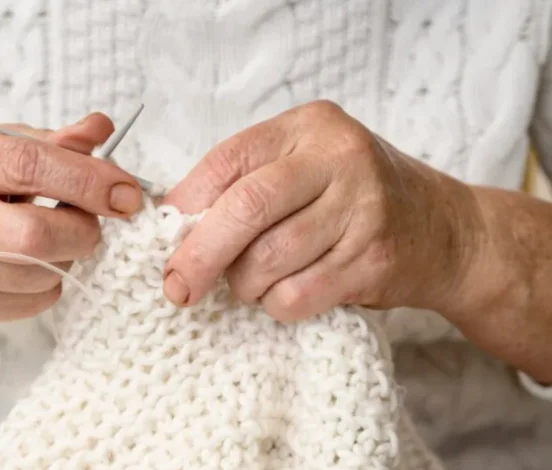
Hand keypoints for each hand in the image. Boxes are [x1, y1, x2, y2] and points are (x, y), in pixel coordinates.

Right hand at [0, 113, 142, 323]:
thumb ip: (51, 141)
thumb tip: (102, 129)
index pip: (29, 167)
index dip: (89, 181)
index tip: (127, 194)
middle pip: (31, 238)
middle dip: (81, 231)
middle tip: (90, 222)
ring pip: (38, 276)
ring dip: (67, 258)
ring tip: (52, 236)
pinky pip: (31, 303)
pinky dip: (48, 283)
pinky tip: (31, 263)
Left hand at [163, 101, 481, 321]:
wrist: (444, 229)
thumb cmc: (356, 197)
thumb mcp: (307, 165)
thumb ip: (248, 182)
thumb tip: (175, 223)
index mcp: (308, 127)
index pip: (227, 161)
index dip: (186, 204)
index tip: (166, 239)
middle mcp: (338, 158)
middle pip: (245, 208)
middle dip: (199, 255)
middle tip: (178, 286)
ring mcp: (362, 209)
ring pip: (267, 260)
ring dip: (243, 284)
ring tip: (251, 282)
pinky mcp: (373, 260)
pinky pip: (296, 296)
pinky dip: (276, 305)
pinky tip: (285, 294)